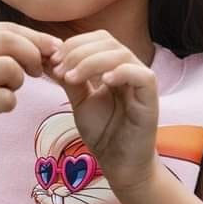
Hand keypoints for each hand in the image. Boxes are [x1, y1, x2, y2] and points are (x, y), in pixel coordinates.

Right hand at [0, 23, 62, 158]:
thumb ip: (1, 50)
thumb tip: (50, 44)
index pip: (6, 28)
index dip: (35, 38)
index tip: (54, 49)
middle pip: (9, 41)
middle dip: (33, 54)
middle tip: (37, 72)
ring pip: (10, 68)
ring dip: (18, 82)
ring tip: (7, 91)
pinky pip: (5, 98)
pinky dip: (9, 104)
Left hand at [48, 30, 159, 196]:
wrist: (119, 164)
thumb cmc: (103, 133)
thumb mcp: (80, 102)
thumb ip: (70, 80)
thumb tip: (51, 59)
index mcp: (113, 67)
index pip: (98, 39)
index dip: (74, 44)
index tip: (53, 61)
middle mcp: (129, 69)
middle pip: (108, 42)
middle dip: (78, 51)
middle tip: (59, 69)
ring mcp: (141, 81)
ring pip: (122, 54)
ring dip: (91, 61)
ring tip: (71, 78)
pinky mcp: (151, 97)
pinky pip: (141, 75)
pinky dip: (121, 73)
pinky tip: (102, 82)